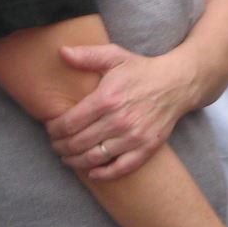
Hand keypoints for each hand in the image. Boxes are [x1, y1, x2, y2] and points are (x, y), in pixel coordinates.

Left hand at [46, 43, 197, 179]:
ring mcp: (134, 136)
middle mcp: (119, 120)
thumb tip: (61, 52)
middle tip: (56, 144)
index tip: (50, 129)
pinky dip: (102, 174)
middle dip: (60, 146)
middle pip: (77, 143)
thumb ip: (87, 55)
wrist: (177, 83)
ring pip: (94, 158)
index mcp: (107, 99)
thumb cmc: (142, 70)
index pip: (69, 123)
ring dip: (75, 161)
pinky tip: (92, 171)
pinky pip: (120, 168)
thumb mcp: (115, 56)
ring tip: (68, 157)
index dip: (54, 130)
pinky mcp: (147, 148)